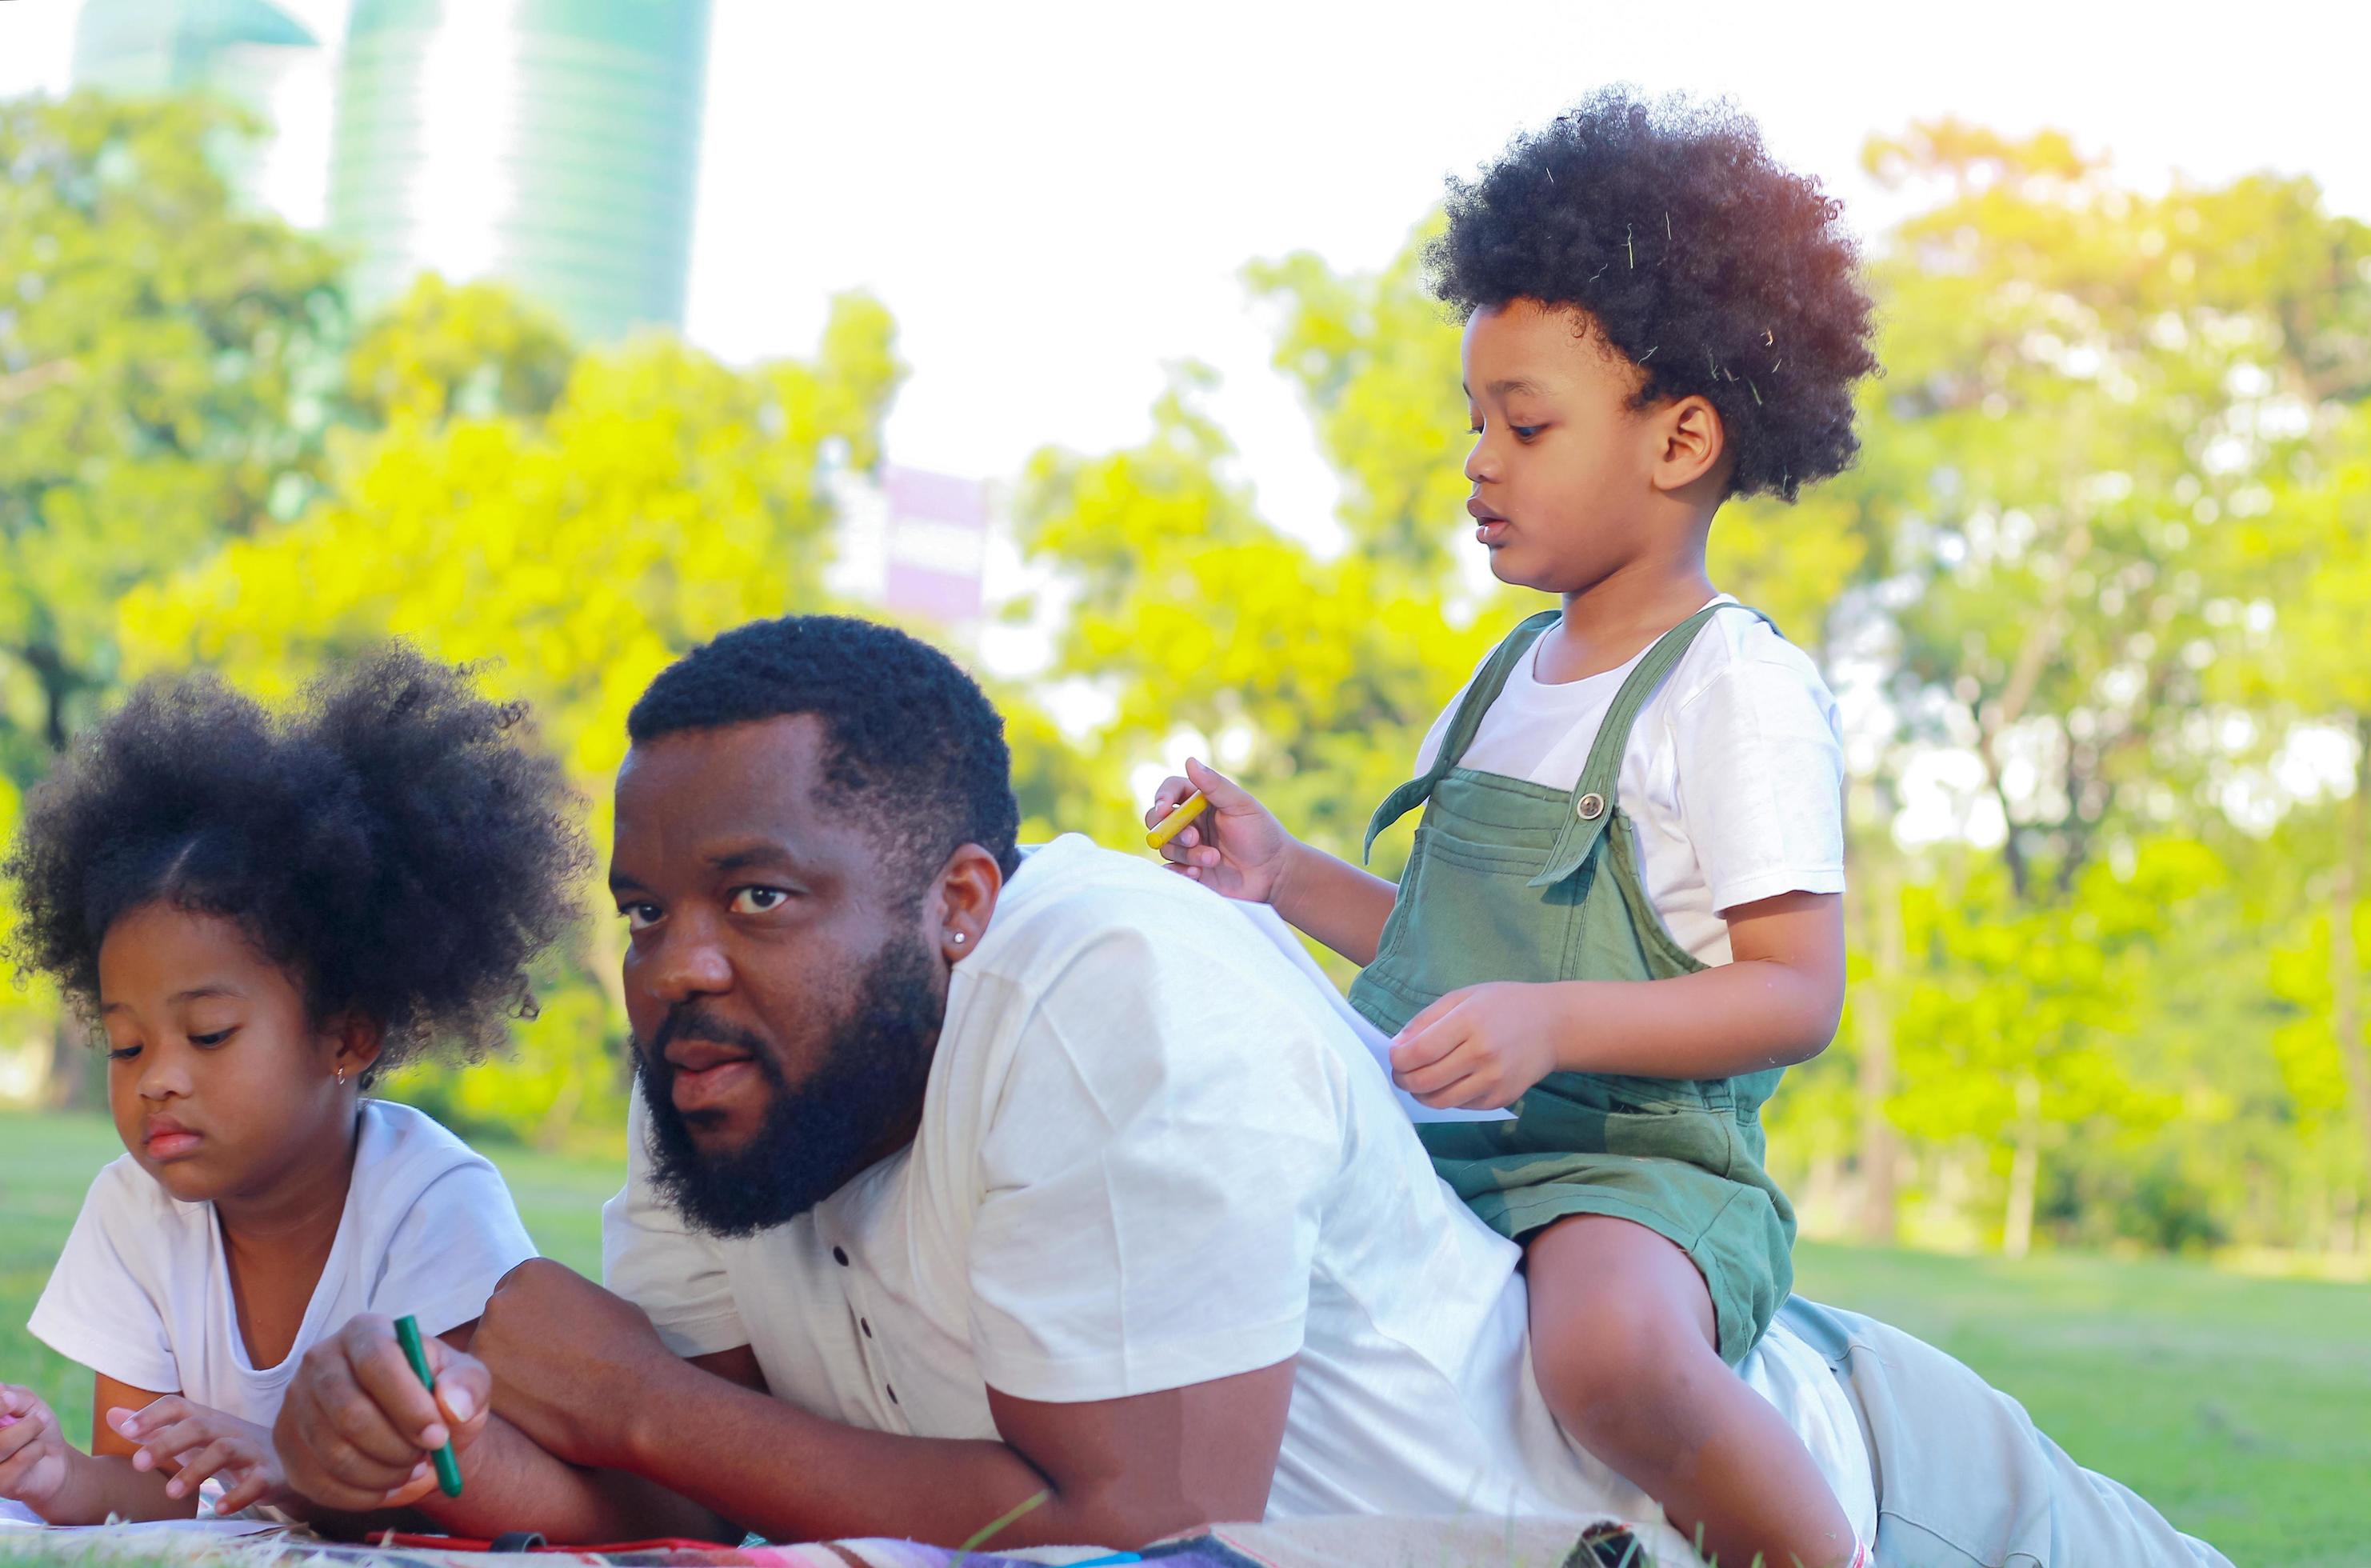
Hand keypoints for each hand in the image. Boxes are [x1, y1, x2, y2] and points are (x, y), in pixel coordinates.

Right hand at [0, 1386, 70, 1511]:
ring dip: (28, 1432)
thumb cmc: (35, 1425)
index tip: (11, 1400)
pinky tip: (35, 1454)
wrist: (55, 1459)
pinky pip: (19, 1460)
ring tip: (37, 1430)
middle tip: (37, 1417)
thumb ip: (12, 1396)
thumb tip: (1, 1394)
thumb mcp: (27, 1402)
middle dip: (17, 1420)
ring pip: (1, 1445)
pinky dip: (36, 1450)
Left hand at [108, 1397, 282, 1513]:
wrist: (283, 1462)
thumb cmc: (227, 1449)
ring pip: (224, 1451)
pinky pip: (255, 1482)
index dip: (153, 1414)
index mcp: (207, 1420)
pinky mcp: (268, 1475)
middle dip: (168, 1442)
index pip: (179, 1406)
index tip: (126, 1430)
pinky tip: (217, 1508)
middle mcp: (228, 1431)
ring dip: (196, 1470)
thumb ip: (153, 1429)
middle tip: (138, 1463)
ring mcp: (250, 1451)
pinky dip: (237, 1495)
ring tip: (171, 1493)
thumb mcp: (191, 1437)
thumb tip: (112, 1415)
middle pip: (199, 1426)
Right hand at [276, 1314, 488, 1512]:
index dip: (409, 1406)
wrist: (411, 1424)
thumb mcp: (468, 1381)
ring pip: (334, 1454)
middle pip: (349, 1414)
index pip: (377, 1362)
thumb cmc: (438, 1395)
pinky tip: (386, 1487)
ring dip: (381, 1475)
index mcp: (365, 1331)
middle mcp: (320, 1360)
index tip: (438, 1437)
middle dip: (396, 1448)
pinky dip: (360, 1496)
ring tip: (409, 1470)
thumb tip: (452, 1406)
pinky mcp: (286, 1443)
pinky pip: (319, 1483)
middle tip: (425, 1459)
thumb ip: (468, 1386)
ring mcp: (296, 1402)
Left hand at [471, 1259, 670, 1470]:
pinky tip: (540, 1405)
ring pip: (490, 1355)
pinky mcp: (483, 1383)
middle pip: (498, 1320)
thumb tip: (558, 1310)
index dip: (532, 1317)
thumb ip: (566, 1299)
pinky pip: (489, 1387)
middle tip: (549, 1363)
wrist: (634, 1397)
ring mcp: (486, 1342)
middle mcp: (501, 1299)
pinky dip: (509, 1397)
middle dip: (516, 1340)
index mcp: (531, 1271)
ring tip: (549, 1387)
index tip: (549, 1336)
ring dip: (510, 1369)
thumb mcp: (601, 1300)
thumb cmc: (629, 1348)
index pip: (514, 1291)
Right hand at [1146, 758, 1299, 903]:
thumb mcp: (1241, 806)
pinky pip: (1169, 870)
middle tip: (1194, 838)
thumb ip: (1215, 785)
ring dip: (1187, 853)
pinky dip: (1179, 871)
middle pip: (1158, 819)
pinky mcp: (1189, 870)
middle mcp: (1191, 822)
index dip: (1163, 797)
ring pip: (1166, 846)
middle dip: (1171, 829)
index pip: (1171, 791)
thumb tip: (1190, 760)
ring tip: (1214, 859)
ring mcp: (1188, 847)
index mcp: (1201, 801)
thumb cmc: (1262, 834)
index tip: (1166, 808)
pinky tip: (1198, 873)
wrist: (1274, 874)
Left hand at [1389, 983, 1565, 1109]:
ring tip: (1418, 1080)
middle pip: (1425, 1080)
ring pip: (1439, 1101)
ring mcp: (1493, 1081)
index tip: (1394, 1056)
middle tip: (1400, 1072)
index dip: (1398, 1059)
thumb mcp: (1463, 997)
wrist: (1553, 1026)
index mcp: (1470, 1022)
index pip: (1420, 1052)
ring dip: (1419, 1093)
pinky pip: (1459, 1106)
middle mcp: (1482, 1055)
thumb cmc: (1503, 1005)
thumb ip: (1426, 1020)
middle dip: (1403, 1079)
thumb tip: (1396, 1047)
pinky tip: (1448, 1082)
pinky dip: (1445, 1097)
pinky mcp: (1500, 1099)